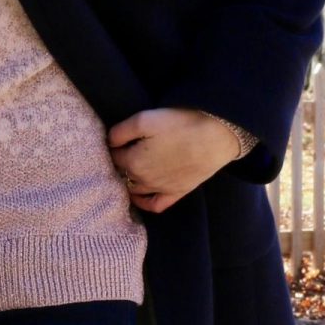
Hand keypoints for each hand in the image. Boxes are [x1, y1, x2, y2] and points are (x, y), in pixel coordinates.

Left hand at [107, 107, 242, 213]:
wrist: (216, 136)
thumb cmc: (180, 124)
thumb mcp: (145, 119)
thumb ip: (120, 131)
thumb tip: (108, 142)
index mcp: (133, 162)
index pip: (113, 156)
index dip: (113, 146)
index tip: (117, 139)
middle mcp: (143, 180)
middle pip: (121, 173)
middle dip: (119, 164)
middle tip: (124, 151)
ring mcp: (160, 189)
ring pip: (134, 190)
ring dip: (128, 181)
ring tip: (130, 168)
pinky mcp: (177, 193)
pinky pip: (154, 205)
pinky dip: (144, 203)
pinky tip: (140, 195)